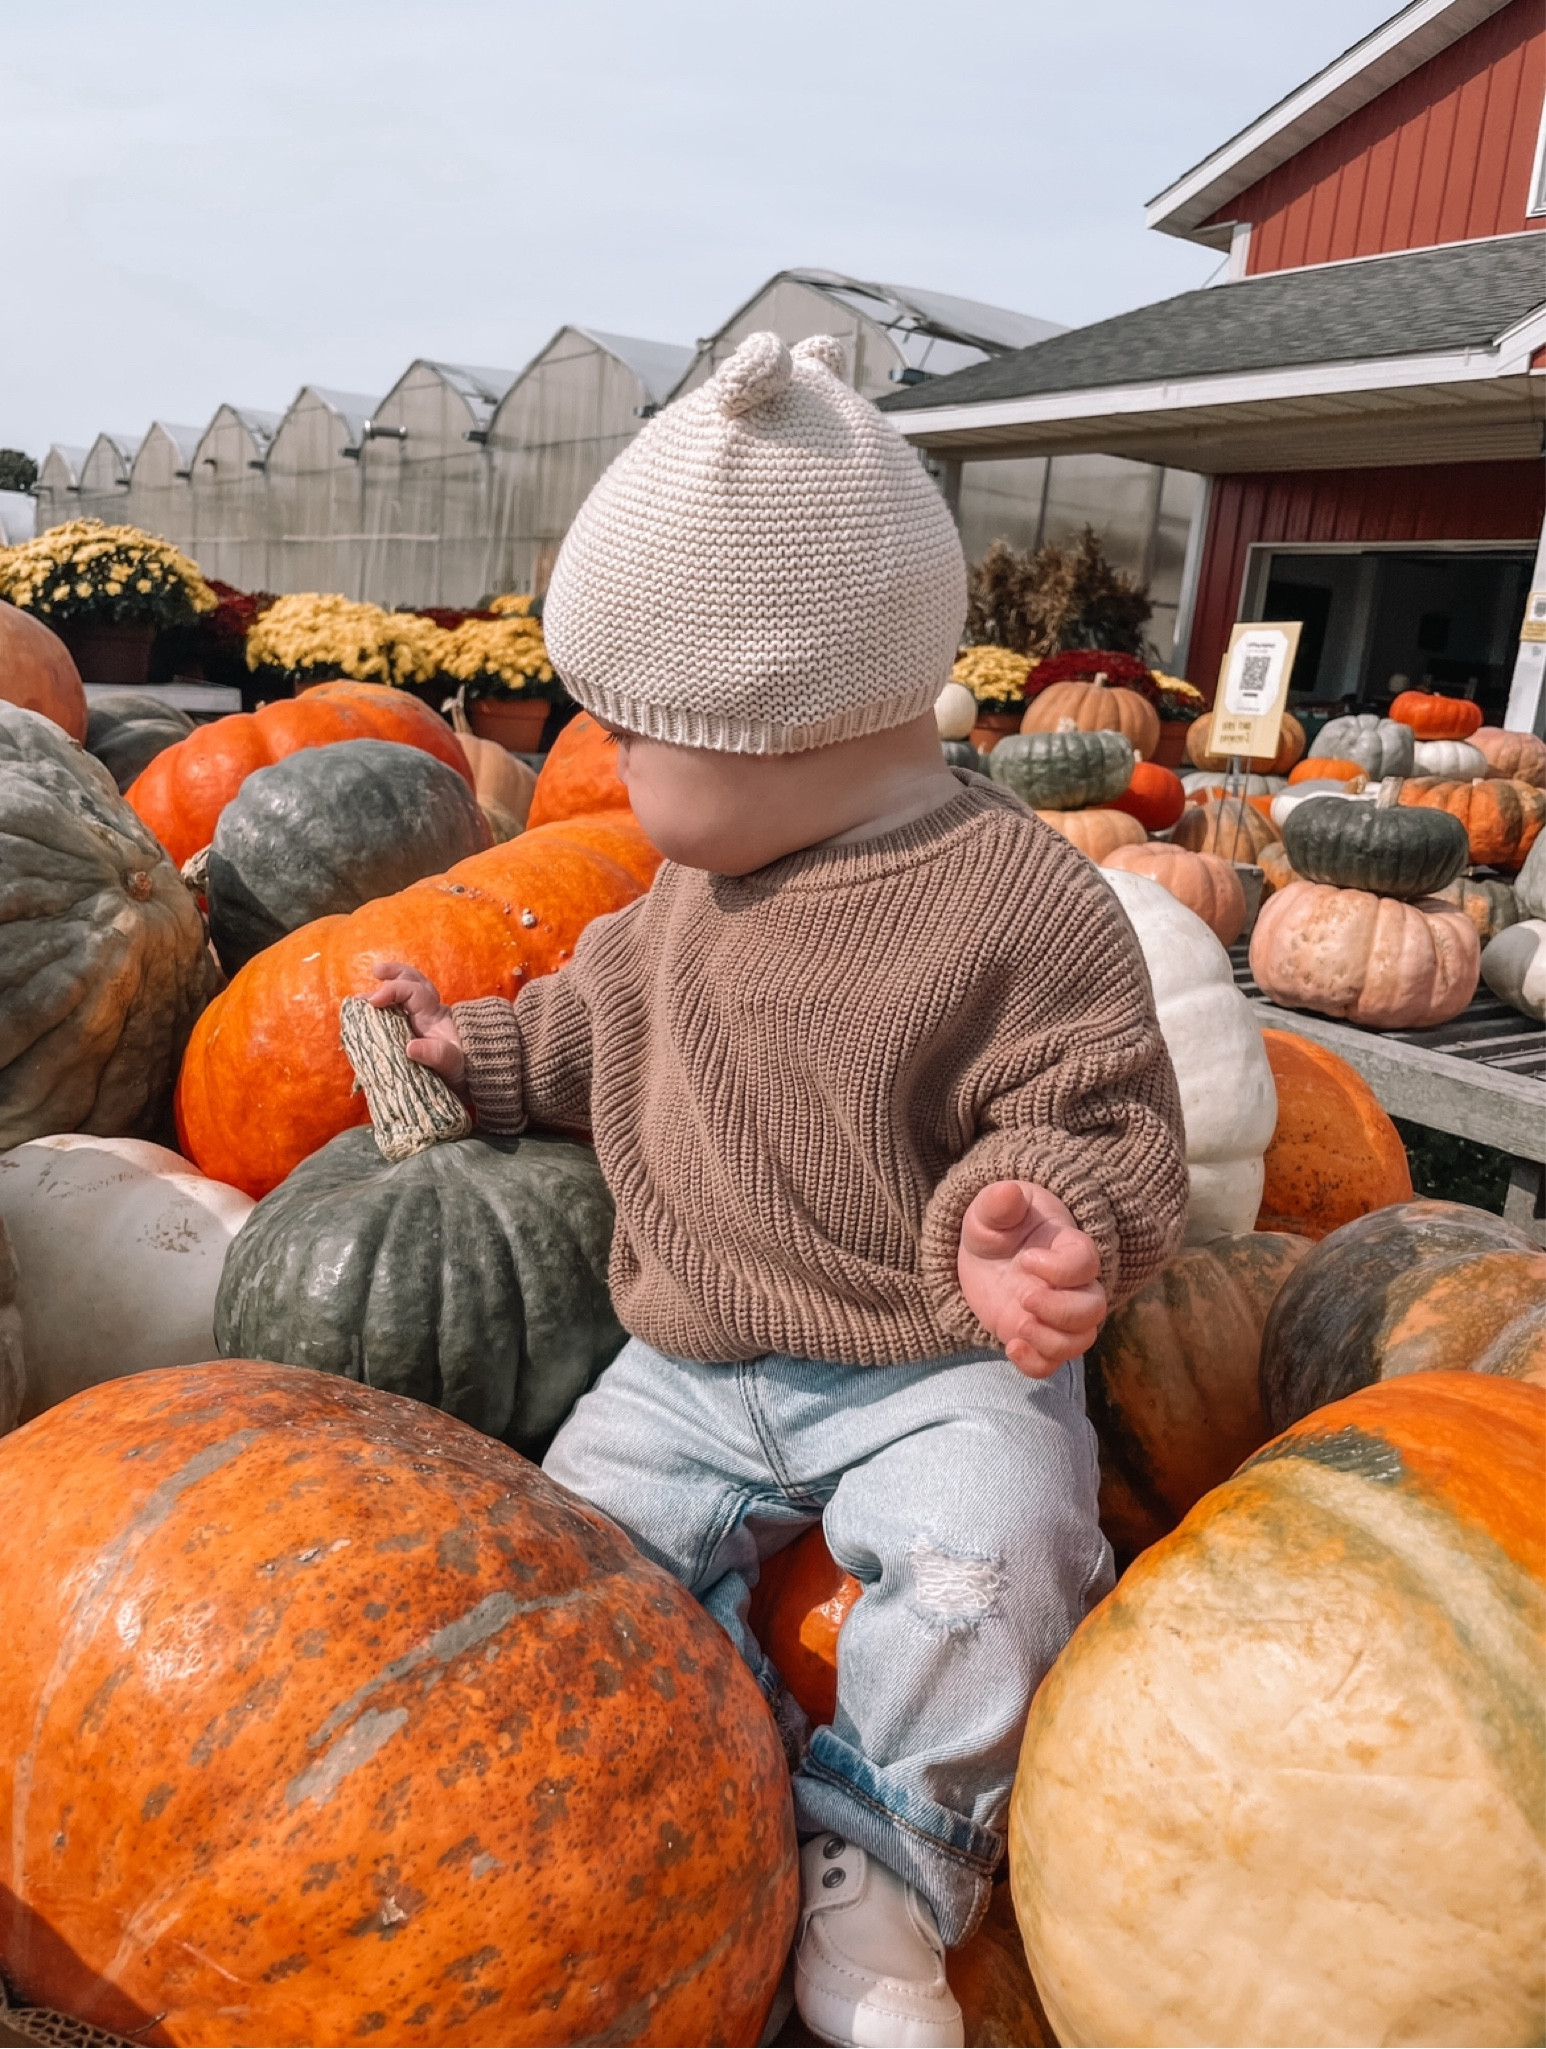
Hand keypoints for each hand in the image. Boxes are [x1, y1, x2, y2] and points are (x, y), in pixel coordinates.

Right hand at [370, 962, 465, 1088]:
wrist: (469, 1079)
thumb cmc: (463, 1070)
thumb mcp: (454, 1064)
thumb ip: (437, 1054)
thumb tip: (410, 1047)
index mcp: (435, 1015)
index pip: (414, 991)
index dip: (392, 990)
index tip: (373, 1002)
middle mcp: (427, 1012)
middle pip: (413, 981)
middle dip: (394, 973)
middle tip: (375, 971)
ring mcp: (418, 1020)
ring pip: (404, 993)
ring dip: (384, 989)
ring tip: (361, 999)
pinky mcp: (410, 1032)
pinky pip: (395, 1012)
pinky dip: (380, 1010)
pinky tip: (365, 1015)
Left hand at [957, 1181, 1105, 1378]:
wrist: (985, 1253)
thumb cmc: (996, 1224)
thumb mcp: (990, 1209)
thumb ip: (998, 1203)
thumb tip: (1007, 1193)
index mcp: (1067, 1247)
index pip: (1086, 1263)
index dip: (1061, 1269)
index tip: (1026, 1259)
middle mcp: (1071, 1285)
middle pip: (1094, 1308)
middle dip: (1060, 1310)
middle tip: (1023, 1297)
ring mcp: (1056, 1314)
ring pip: (1081, 1340)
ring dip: (1052, 1341)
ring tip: (1018, 1327)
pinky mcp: (1037, 1336)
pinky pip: (1053, 1363)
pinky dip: (1036, 1363)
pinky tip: (1011, 1346)